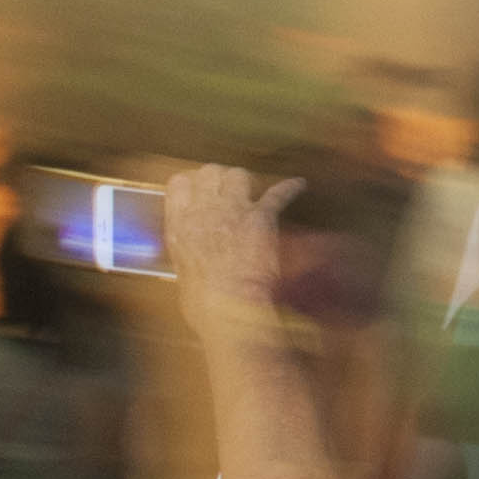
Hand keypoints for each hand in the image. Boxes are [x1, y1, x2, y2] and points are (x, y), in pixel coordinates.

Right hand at [166, 166, 301, 336]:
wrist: (229, 307)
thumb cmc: (202, 301)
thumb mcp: (182, 271)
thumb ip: (189, 250)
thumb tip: (199, 252)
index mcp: (179, 224)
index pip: (178, 183)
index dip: (192, 185)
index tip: (199, 192)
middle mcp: (204, 209)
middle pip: (210, 172)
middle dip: (219, 179)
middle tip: (226, 191)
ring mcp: (234, 210)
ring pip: (238, 175)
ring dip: (244, 182)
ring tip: (250, 191)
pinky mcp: (262, 217)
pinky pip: (278, 193)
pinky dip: (290, 188)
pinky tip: (299, 184)